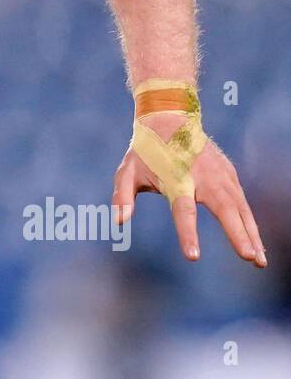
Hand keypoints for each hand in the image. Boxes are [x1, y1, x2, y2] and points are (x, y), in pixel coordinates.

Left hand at [113, 110, 265, 267]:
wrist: (170, 117)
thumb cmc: (145, 151)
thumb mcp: (127, 171)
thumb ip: (123, 196)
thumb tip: (119, 221)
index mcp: (176, 179)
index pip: (183, 210)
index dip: (188, 233)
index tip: (193, 256)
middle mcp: (203, 177)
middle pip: (224, 208)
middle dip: (237, 233)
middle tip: (249, 257)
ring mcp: (220, 174)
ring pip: (240, 208)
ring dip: (251, 234)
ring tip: (259, 261)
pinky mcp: (229, 174)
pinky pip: (242, 203)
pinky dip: (251, 224)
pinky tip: (257, 245)